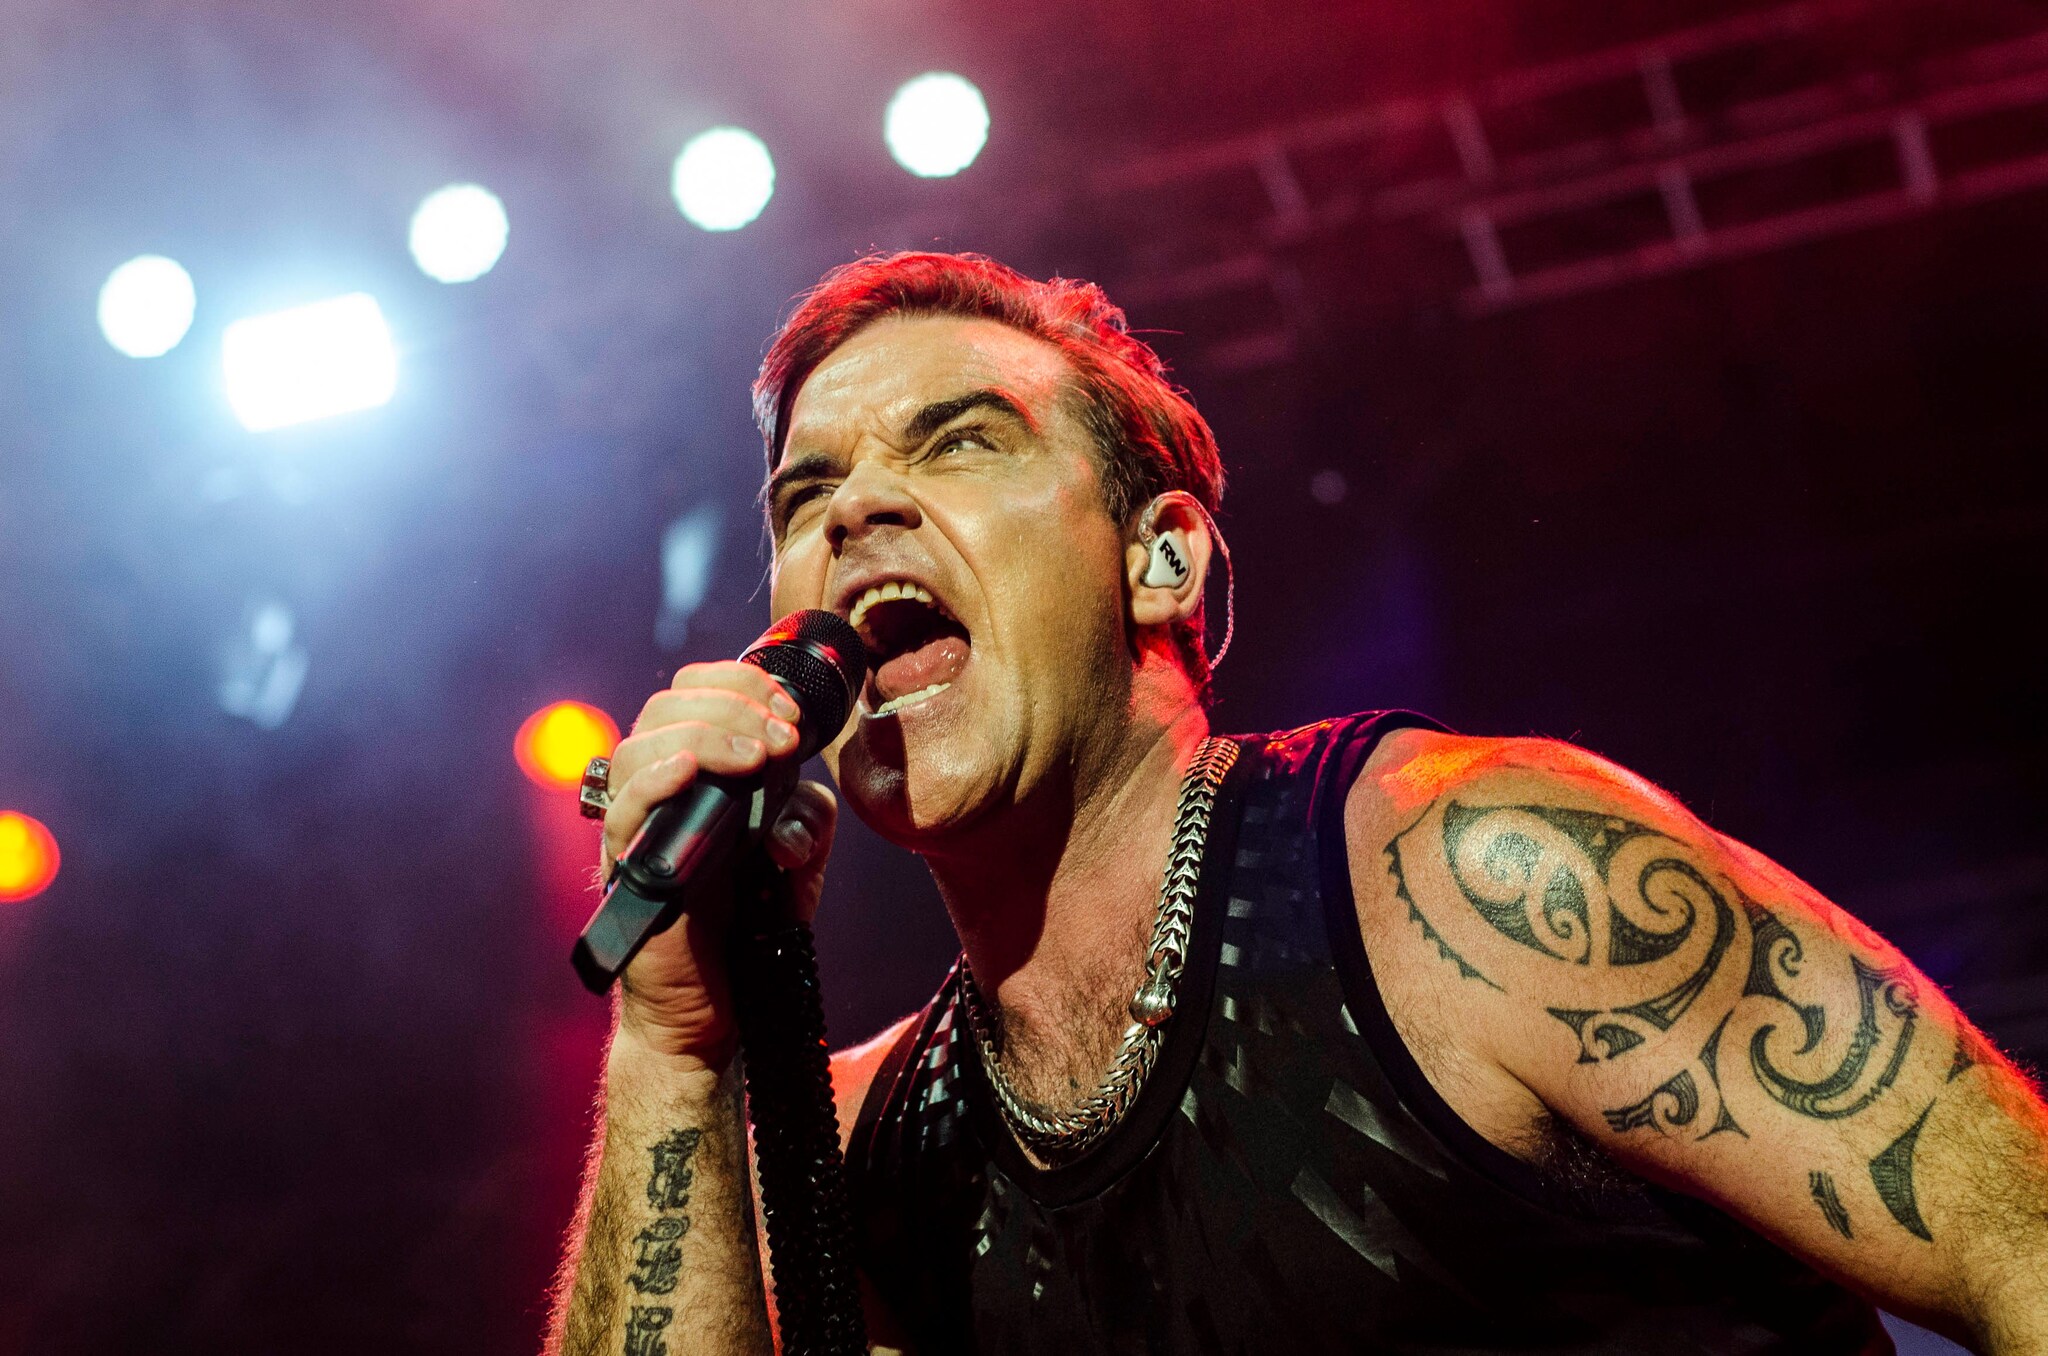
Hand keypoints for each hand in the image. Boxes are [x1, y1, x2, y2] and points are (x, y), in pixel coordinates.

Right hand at [599, 660, 838, 1070]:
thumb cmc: (751, 921)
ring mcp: (635, 827)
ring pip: (636, 748)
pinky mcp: (627, 868)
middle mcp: (653, 790)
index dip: (737, 681)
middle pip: (663, 708)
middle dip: (733, 705)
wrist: (719, 1002)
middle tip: (785, 734)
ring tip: (758, 755)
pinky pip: (622, 812)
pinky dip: (656, 781)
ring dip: (704, 735)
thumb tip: (797, 794)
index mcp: (691, 770)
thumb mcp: (801, 854)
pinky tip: (692, 771)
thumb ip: (809, 810)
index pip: (690, 691)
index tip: (789, 705)